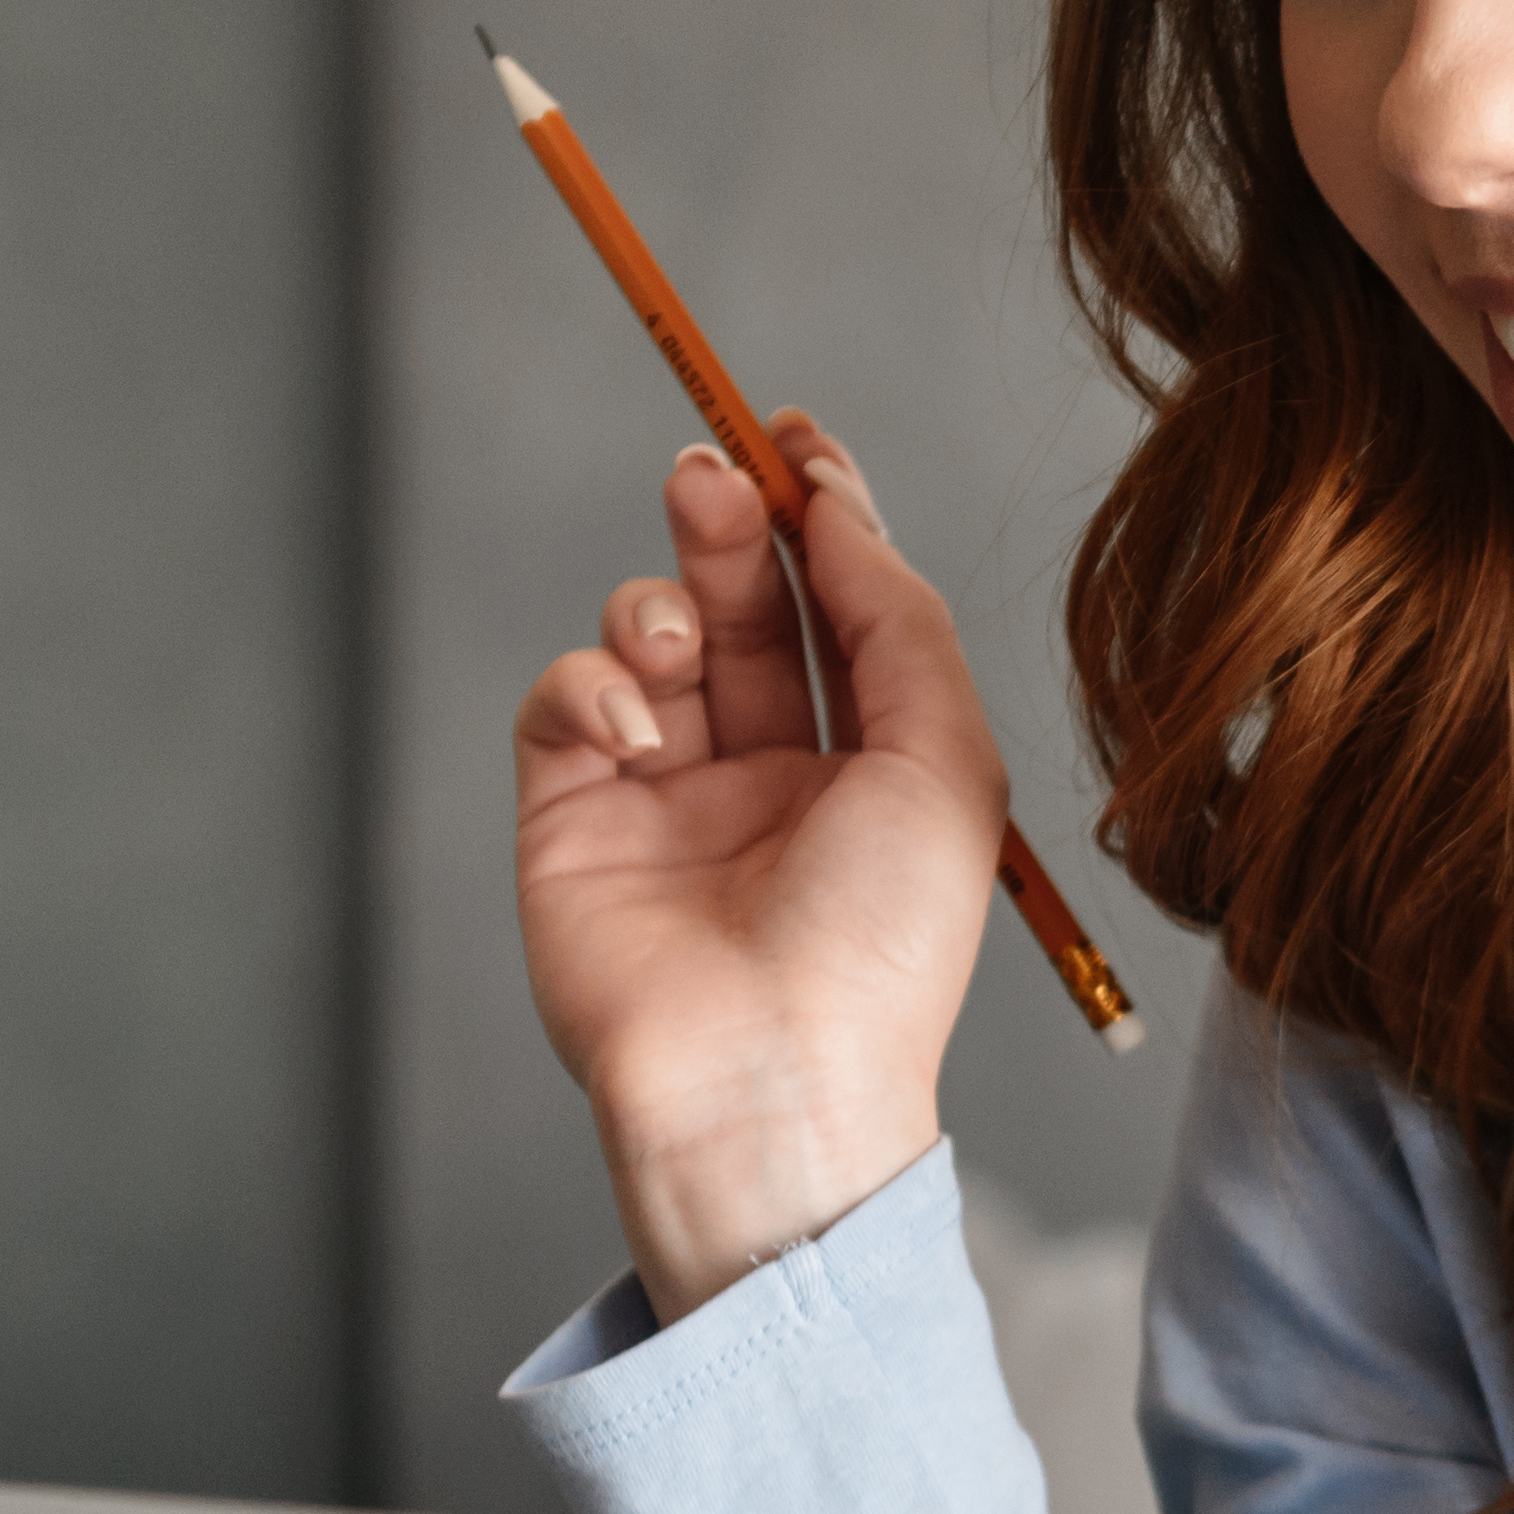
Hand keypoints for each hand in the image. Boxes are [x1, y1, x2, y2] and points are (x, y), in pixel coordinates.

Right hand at [510, 424, 1006, 1317]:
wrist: (771, 1078)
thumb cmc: (879, 948)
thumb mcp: (946, 764)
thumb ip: (900, 621)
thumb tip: (840, 513)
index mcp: (869, 762)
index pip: (837, 605)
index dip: (816, 513)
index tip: (792, 435)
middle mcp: (767, 770)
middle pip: (739, 600)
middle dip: (726, 521)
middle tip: (713, 471)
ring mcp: (665, 793)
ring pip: (644, 635)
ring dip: (658, 602)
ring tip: (673, 641)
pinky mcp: (573, 818)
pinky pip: (566, 700)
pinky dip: (594, 687)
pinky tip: (639, 737)